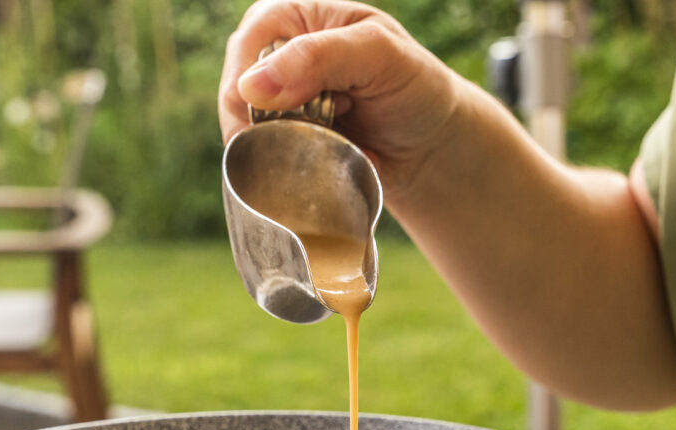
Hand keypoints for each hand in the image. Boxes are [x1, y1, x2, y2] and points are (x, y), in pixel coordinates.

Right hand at [219, 0, 465, 200]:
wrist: (436, 147)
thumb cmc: (416, 88)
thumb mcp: (379, 55)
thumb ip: (318, 58)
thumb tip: (251, 87)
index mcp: (297, 15)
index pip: (247, 46)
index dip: (248, 84)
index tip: (266, 119)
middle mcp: (281, 54)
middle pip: (239, 91)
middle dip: (266, 122)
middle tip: (311, 135)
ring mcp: (283, 101)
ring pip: (249, 131)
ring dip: (284, 148)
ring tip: (328, 144)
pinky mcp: (289, 140)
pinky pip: (269, 158)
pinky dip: (293, 166)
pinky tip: (325, 162)